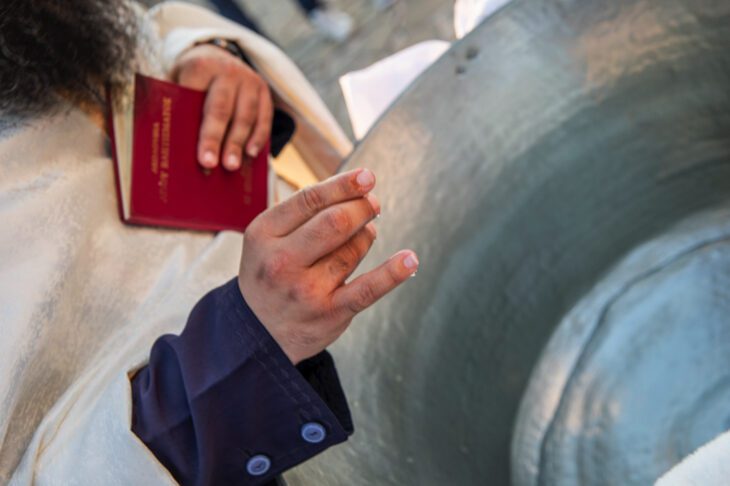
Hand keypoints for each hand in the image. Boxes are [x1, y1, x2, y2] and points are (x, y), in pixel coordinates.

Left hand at [172, 43, 272, 170]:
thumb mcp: (179, 82)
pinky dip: (258, 136)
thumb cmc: (193, 80)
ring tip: (231, 165)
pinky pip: (264, 116)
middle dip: (214, 138)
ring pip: (245, 114)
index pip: (194, 97)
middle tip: (210, 163)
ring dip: (237, 142)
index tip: (187, 148)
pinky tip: (251, 153)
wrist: (217, 56)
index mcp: (200, 66)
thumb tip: (177, 146)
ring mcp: (248, 79)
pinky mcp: (263, 90)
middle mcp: (227, 70)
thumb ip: (178, 106)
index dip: (190, 125)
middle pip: (220, 108)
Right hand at [238, 169, 418, 363]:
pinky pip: (367, 289)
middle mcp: (282, 262)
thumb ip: (302, 214)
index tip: (367, 177)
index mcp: (264, 234)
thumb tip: (356, 189)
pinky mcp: (329, 313)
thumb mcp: (267, 240)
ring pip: (354, 249)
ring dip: (368, 235)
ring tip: (365, 234)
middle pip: (336, 221)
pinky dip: (392, 273)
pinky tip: (409, 260)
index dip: (344, 185)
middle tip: (373, 204)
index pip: (309, 200)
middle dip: (363, 207)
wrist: (257, 333)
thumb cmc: (270, 274)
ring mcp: (306, 290)